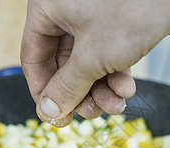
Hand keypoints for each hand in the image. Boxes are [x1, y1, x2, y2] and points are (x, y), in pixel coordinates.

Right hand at [21, 0, 169, 126]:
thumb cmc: (134, 9)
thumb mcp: (91, 58)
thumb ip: (66, 87)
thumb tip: (47, 111)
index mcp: (50, 8)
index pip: (34, 56)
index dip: (42, 90)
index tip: (53, 114)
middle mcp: (70, 11)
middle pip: (64, 65)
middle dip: (79, 93)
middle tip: (89, 113)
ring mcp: (96, 20)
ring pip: (88, 66)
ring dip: (100, 91)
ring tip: (115, 104)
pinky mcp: (119, 28)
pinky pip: (108, 59)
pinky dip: (116, 79)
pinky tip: (127, 90)